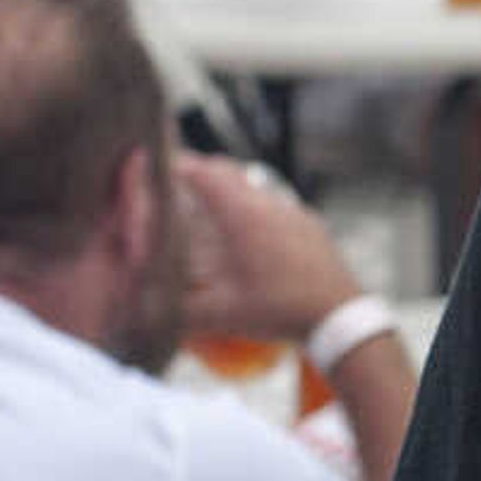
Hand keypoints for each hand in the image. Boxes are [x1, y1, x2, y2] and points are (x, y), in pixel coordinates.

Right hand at [174, 154, 361, 344]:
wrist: (338, 315)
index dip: (178, 165)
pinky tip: (245, 236)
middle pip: (228, 173)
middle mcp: (270, 205)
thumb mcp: (220, 314)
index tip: (157, 166)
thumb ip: (177, 311)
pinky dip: (252, 210)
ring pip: (253, 188)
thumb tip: (142, 311)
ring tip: (205, 210)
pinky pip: (274, 206)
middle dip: (199, 173)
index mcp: (244, 216)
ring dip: (227, 192)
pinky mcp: (309, 225)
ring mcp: (293, 212)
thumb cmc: (280, 310)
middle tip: (175, 182)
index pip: (205, 173)